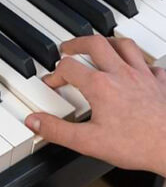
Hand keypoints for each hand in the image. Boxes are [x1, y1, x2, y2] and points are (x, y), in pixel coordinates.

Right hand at [25, 36, 165, 176]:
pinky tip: (136, 68)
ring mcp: (143, 76)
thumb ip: (56, 130)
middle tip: (67, 48)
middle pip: (95, 44)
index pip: (68, 68)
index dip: (54, 74)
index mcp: (100, 85)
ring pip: (124, 45)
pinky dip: (138, 62)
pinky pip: (149, 64)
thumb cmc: (137, 144)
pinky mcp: (161, 83)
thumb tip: (34, 121)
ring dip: (107, 42)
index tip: (50, 83)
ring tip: (98, 46)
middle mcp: (121, 74)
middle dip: (77, 43)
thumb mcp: (87, 142)